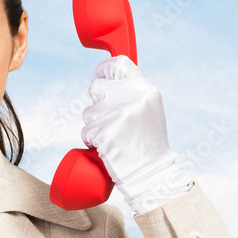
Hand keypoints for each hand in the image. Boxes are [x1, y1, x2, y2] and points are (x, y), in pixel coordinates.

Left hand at [80, 55, 192, 212]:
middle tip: (110, 119)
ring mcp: (119, 115)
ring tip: (113, 136)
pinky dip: (92, 141)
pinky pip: (86, 131)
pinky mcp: (106, 132)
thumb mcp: (149, 110)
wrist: (151, 173)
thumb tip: (108, 79)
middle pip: (96, 87)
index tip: (100, 76)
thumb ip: (132, 93)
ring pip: (88, 112)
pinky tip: (108, 147)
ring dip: (94, 125)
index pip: (119, 64)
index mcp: (147, 90)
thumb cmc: (147, 144)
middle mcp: (134, 98)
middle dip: (97, 104)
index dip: (104, 70)